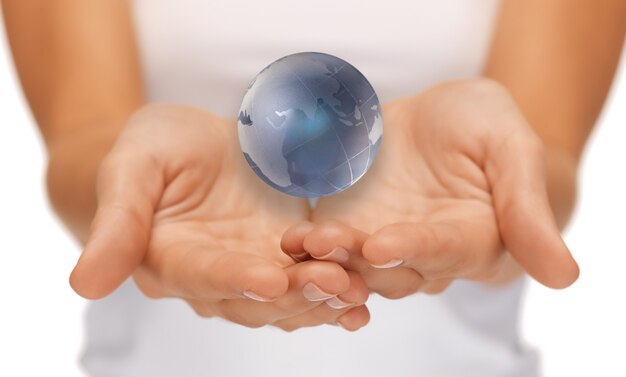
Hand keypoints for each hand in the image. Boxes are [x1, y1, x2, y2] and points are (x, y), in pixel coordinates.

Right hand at [69, 104, 369, 330]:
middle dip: (295, 293)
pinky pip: (314, 274)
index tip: (268, 278)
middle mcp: (217, 276)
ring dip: (324, 296)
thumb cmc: (151, 152)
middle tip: (332, 283)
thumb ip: (116, 224)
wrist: (187, 145)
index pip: (204, 276)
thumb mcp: (131, 170)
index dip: (235, 279)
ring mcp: (256, 266)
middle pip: (257, 297)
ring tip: (356, 292)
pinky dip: (339, 285)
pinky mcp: (288, 252)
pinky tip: (365, 291)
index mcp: (173, 261)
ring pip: (291, 296)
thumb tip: (83, 285)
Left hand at [282, 79, 578, 298]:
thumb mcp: (511, 148)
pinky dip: (308, 247)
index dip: (414, 248)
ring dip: (324, 260)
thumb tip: (564, 276)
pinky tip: (287, 239)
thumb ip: (528, 207)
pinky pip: (328, 246)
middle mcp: (424, 252)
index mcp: (471, 238)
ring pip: (354, 265)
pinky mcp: (350, 227)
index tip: (383, 245)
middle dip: (355, 261)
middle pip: (391, 268)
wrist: (444, 119)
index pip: (443, 250)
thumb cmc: (486, 129)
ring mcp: (383, 241)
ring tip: (297, 244)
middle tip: (322, 247)